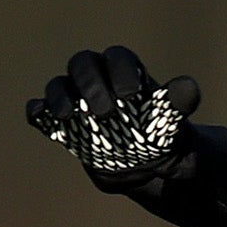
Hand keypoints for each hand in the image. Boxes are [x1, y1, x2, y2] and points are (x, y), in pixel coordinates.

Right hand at [25, 44, 202, 193]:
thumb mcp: (177, 124)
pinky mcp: (60, 125)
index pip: (118, 57)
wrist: (148, 169)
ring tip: (68, 117)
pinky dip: (38, 112)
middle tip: (105, 113)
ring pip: (59, 85)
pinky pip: (41, 111)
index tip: (131, 95)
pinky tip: (40, 116)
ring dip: (60, 97)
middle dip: (90, 84)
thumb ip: (180, 105)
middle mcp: (97, 79)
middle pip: (83, 64)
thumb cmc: (164, 138)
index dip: (121, 70)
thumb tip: (188, 87)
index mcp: (126, 72)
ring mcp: (75, 101)